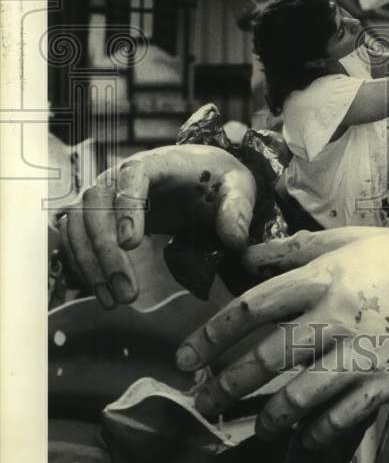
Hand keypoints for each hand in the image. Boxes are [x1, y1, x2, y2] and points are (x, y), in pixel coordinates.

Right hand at [58, 145, 255, 308]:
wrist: (202, 176)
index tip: (132, 243)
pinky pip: (74, 235)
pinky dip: (82, 263)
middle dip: (107, 250)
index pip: (133, 174)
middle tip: (128, 293)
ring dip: (90, 263)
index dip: (127, 206)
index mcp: (159, 161)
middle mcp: (122, 173)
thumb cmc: (218, 180)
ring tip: (113, 301)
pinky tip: (102, 292)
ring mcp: (105, 192)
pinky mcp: (98, 213)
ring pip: (78, 222)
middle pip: (97, 203)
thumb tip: (235, 239)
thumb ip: (238, 209)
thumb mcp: (239, 188)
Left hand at [175, 226, 388, 450]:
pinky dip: (318, 431)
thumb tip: (251, 255)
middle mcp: (335, 316)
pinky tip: (305, 437)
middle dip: (227, 384)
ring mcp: (361, 352)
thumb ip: (298, 247)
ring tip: (255, 425)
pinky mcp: (386, 381)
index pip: (254, 307)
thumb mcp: (353, 238)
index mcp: (324, 277)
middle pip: (267, 357)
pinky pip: (342, 416)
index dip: (214, 333)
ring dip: (268, 416)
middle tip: (205, 400)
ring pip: (299, 395)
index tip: (187, 356)